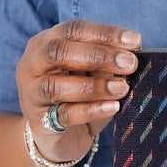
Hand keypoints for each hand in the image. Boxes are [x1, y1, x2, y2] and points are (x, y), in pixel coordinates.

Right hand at [16, 19, 140, 162]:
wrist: (58, 137)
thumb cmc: (78, 97)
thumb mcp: (94, 76)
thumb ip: (106, 65)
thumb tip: (129, 58)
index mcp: (46, 43)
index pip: (73, 30)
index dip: (104, 33)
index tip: (134, 41)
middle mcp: (32, 64)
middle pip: (58, 51)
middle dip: (98, 55)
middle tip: (129, 63)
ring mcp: (31, 93)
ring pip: (56, 85)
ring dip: (94, 86)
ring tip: (123, 88)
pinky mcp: (38, 121)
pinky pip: (64, 114)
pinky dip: (91, 110)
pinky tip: (113, 107)